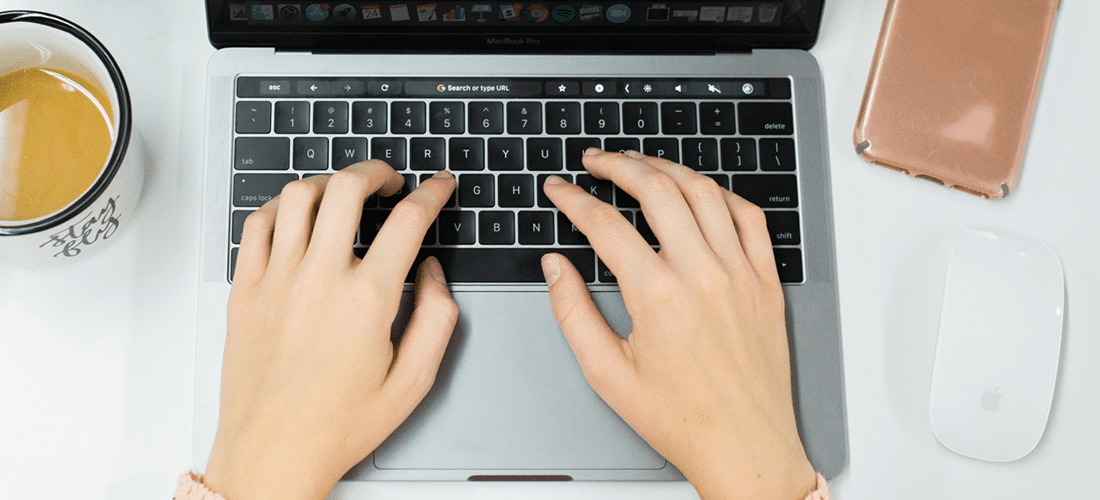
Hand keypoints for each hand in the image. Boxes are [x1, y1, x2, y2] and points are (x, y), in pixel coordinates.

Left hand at [204, 162, 457, 499]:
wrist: (272, 456)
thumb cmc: (336, 426)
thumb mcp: (414, 382)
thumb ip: (438, 318)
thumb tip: (434, 272)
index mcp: (367, 300)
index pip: (408, 220)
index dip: (432, 194)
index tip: (439, 187)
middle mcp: (319, 279)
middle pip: (347, 188)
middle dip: (377, 171)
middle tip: (390, 180)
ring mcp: (276, 281)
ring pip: (298, 195)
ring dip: (328, 182)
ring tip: (344, 192)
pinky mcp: (244, 291)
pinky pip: (256, 224)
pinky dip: (280, 207)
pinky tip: (296, 216)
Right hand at [541, 150, 815, 499]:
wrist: (744, 446)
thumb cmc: (681, 419)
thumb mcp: (607, 374)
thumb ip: (573, 313)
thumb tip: (556, 268)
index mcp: (658, 296)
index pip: (605, 224)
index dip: (574, 199)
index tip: (560, 190)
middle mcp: (702, 274)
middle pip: (656, 189)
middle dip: (618, 165)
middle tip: (596, 161)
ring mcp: (740, 274)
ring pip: (703, 192)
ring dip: (667, 168)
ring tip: (641, 164)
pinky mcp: (766, 282)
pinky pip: (750, 217)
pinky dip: (721, 195)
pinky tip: (700, 193)